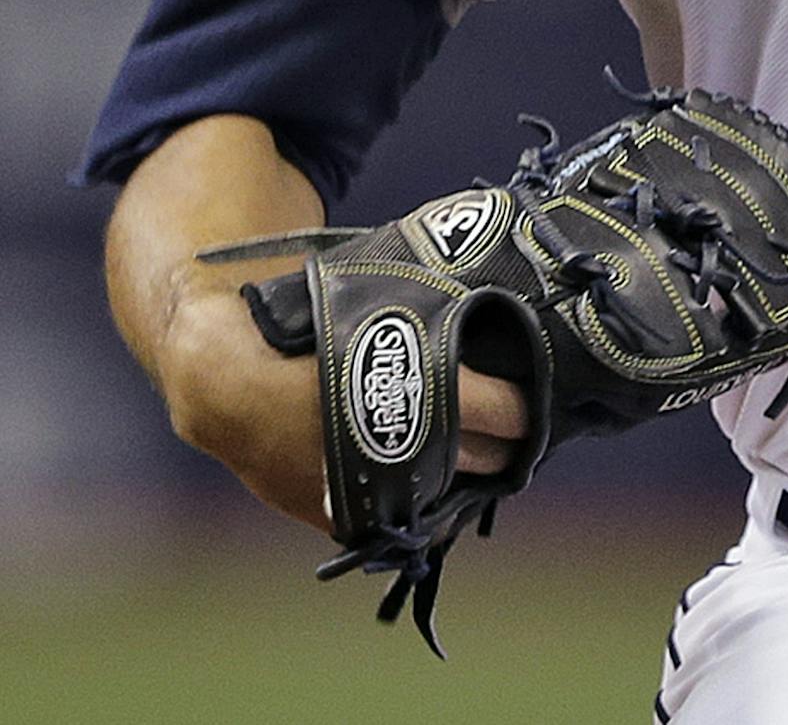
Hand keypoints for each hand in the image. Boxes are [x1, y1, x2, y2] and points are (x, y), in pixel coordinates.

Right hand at [159, 275, 532, 530]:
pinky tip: (432, 476)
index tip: (534, 402)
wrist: (225, 381)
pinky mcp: (335, 516)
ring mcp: (363, 488)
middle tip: (520, 432)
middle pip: (477, 457)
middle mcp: (391, 445)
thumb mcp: (373, 305)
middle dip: (504, 446)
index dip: (522, 408)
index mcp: (409, 386)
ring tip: (484, 453)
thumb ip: (430, 315)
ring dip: (464, 475)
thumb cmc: (308, 329)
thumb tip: (498, 298)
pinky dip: (417, 497)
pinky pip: (398, 515)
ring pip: (441, 491)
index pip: (497, 409)